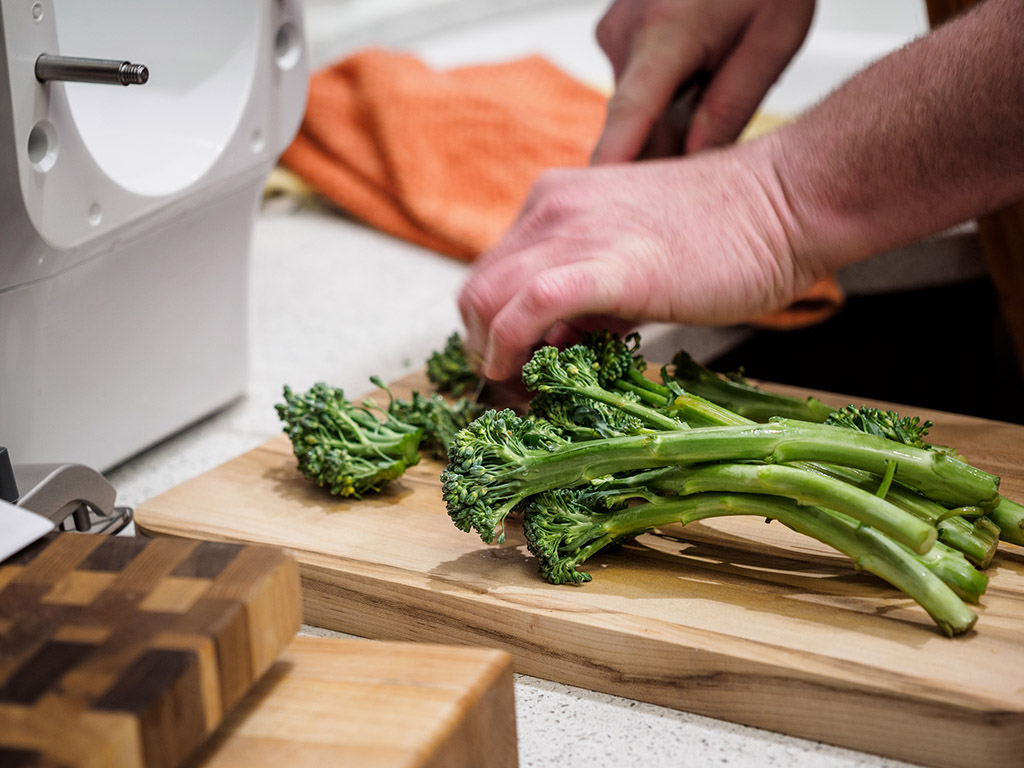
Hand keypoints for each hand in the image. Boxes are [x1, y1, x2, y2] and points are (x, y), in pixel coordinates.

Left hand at [459, 138, 822, 380]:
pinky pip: (525, 308)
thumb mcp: (633, 258)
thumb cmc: (726, 234)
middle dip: (482, 350)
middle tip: (513, 390)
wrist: (786, 202)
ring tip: (524, 392)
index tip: (514, 371)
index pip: (492, 274)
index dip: (492, 331)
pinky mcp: (605, 265)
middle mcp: (550, 208)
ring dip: (492, 358)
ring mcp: (573, 231)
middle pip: (475, 291)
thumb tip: (558, 345)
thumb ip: (589, 297)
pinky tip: (519, 374)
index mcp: (554, 202)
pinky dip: (507, 348)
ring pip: (485, 301)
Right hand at [592, 0, 813, 161]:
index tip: (593, 204)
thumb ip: (731, 105)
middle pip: (635, 123)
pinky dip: (663, 97)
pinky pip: (635, 84)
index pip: (630, 115)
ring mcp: (615, 30)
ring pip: (636, 106)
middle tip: (700, 183)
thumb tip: (694, 163)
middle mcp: (626, 31)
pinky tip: (699, 77)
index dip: (613, 164)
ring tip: (716, 88)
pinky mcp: (615, 33)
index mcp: (667, 30)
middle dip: (665, 152)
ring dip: (670, 120)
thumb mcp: (772, 38)